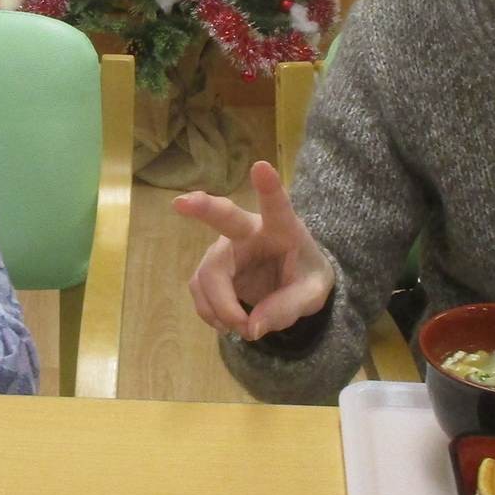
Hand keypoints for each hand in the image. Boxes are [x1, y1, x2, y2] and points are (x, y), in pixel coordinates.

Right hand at [173, 160, 334, 341]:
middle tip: (181, 203)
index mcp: (282, 227)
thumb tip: (251, 327)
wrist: (292, 281)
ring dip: (220, 306)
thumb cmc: (305, 275)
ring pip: (209, 274)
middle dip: (203, 208)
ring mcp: (225, 248)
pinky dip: (211, 313)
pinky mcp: (211, 269)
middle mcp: (248, 231)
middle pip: (223, 219)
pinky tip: (227, 323)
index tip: (261, 167)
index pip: (277, 206)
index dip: (269, 188)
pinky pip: (200, 290)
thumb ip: (286, 308)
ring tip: (242, 328)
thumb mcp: (312, 294)